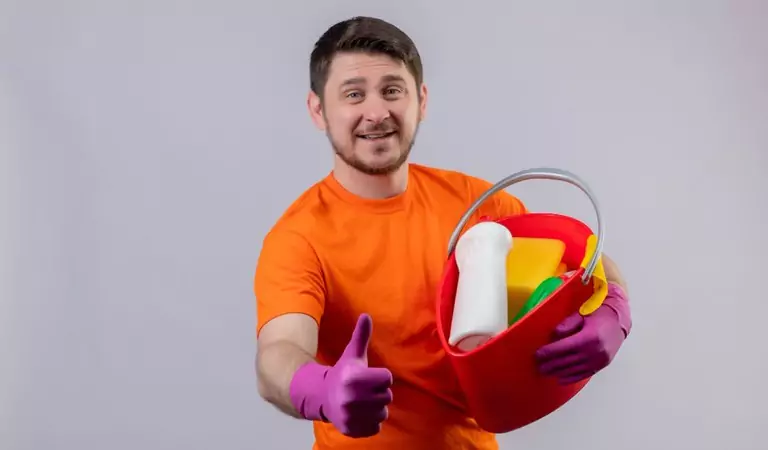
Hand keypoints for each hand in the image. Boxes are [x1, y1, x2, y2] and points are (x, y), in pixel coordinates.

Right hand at [321, 314, 392, 436]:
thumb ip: (361, 336)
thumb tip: (366, 315)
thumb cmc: (343, 374)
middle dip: (378, 393)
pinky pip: (376, 427)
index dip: (379, 376)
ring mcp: (351, 416)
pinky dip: (370, 423)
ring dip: (375, 408)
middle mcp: (351, 398)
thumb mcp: (352, 355)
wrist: (322, 397)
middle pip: (386, 396)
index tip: (367, 376)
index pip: (387, 378)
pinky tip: (359, 414)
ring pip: (383, 413)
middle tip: (364, 390)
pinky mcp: (352, 430)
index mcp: (353, 378)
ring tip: (362, 402)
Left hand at [535, 283, 631, 384]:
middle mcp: (595, 351)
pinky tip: (561, 379)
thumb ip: (568, 324)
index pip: (564, 347)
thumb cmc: (598, 314)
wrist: (619, 320)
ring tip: (546, 373)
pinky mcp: (602, 365)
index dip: (549, 352)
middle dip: (551, 364)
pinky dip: (572, 378)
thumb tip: (555, 334)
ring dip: (558, 372)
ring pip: (574, 369)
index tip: (537, 354)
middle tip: (538, 366)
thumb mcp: (582, 314)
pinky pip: (584, 374)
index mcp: (589, 337)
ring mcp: (599, 360)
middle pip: (568, 360)